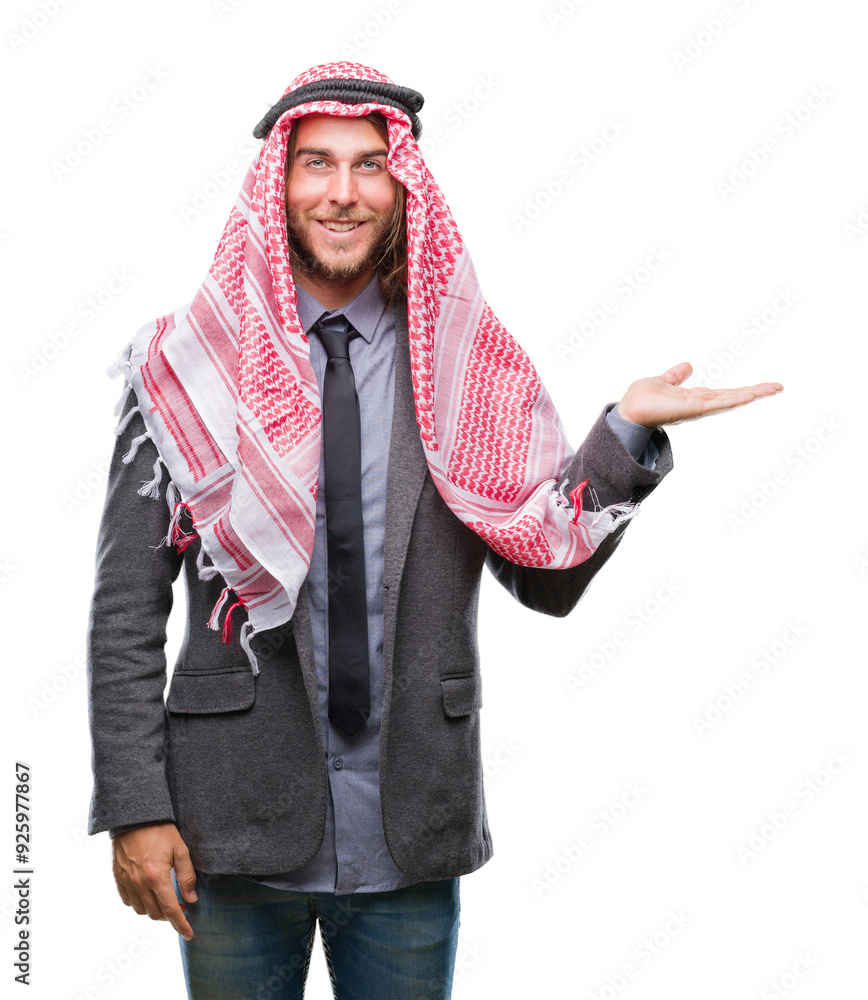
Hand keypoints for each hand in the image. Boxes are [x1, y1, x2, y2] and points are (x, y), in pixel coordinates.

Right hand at [112, 822, 196, 939]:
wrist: (135, 817)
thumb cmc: (160, 830)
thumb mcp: (180, 849)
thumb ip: (187, 876)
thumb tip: (191, 898)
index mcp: (156, 877)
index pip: (170, 910)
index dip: (181, 924)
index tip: (189, 933)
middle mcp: (139, 884)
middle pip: (156, 913)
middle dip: (170, 915)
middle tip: (182, 905)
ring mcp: (127, 882)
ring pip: (142, 910)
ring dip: (155, 910)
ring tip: (166, 899)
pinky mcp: (118, 878)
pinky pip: (128, 901)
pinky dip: (140, 903)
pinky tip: (149, 893)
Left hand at [617, 361, 782, 427]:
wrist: (628, 410)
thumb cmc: (642, 399)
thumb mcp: (664, 381)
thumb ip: (676, 376)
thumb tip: (688, 366)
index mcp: (696, 398)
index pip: (725, 393)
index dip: (743, 389)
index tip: (762, 386)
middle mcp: (700, 404)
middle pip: (733, 397)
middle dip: (756, 392)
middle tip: (779, 386)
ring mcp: (698, 408)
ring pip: (730, 400)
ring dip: (752, 394)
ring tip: (773, 388)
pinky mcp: (693, 410)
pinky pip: (717, 404)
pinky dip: (734, 399)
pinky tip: (750, 395)